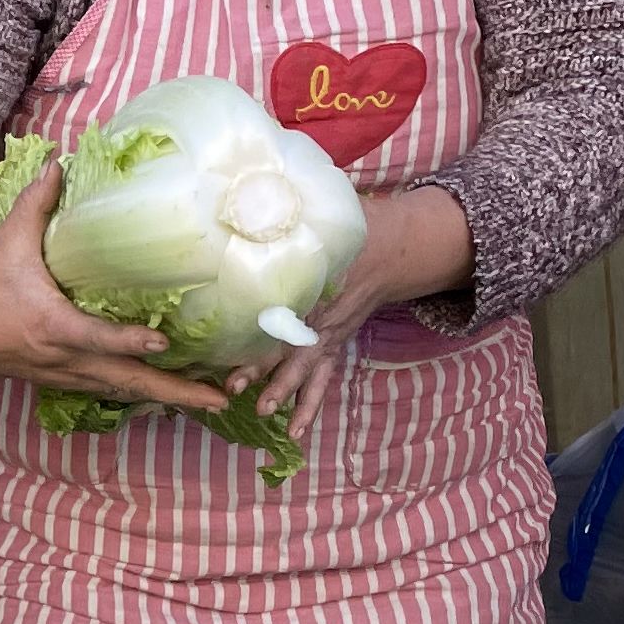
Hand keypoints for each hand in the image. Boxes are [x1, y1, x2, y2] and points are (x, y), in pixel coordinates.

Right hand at [0, 159, 251, 418]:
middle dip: (174, 392)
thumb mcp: (6, 243)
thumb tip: (59, 163)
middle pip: (126, 382)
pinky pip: (112, 390)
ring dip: (169, 397)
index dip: (127, 342)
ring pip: (124, 391)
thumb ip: (35, 205)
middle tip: (219, 399)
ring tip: (214, 399)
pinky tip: (176, 391)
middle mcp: (63, 357)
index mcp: (50, 324)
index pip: (93, 337)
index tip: (162, 343)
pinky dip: (145, 393)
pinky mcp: (66, 379)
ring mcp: (66, 374)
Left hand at [243, 185, 476, 434]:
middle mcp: (322, 314)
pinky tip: (294, 432)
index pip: (285, 306)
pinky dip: (310, 406)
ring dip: (287, 392)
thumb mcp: (320, 217)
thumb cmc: (348, 232)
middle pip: (292, 344)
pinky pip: (323, 381)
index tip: (233, 338)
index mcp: (315, 283)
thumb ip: (286, 213)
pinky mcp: (333, 347)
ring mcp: (330, 335)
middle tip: (235, 385)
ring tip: (265, 415)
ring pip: (308, 369)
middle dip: (265, 367)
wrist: (390, 249)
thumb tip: (248, 191)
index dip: (259, 324)